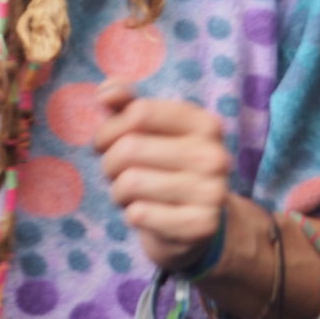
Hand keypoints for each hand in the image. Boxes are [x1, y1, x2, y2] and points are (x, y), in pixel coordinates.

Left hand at [94, 81, 231, 271]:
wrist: (196, 225)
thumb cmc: (163, 167)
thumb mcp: (147, 130)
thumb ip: (125, 103)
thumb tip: (105, 92)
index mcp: (203, 123)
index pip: (139, 112)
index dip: (110, 129)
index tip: (107, 142)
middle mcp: (214, 155)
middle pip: (130, 148)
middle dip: (110, 162)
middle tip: (117, 172)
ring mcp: (212, 192)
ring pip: (131, 182)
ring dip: (118, 191)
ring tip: (130, 193)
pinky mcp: (201, 226)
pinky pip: (140, 214)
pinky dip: (131, 215)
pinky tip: (145, 214)